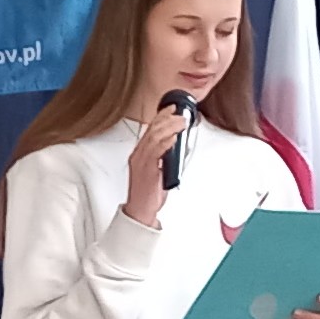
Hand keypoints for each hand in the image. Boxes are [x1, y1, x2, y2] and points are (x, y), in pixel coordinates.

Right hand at [124, 103, 189, 225]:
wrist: (140, 210)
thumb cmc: (148, 192)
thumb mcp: (156, 169)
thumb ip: (164, 156)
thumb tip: (177, 146)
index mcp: (140, 153)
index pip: (150, 128)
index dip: (161, 116)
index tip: (171, 108)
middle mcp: (138, 154)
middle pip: (152, 129)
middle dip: (167, 119)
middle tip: (181, 115)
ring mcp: (141, 162)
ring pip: (153, 137)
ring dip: (169, 128)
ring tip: (181, 123)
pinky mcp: (146, 170)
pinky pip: (155, 152)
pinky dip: (165, 143)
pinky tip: (173, 138)